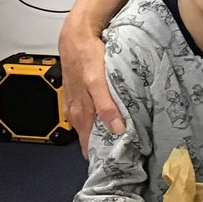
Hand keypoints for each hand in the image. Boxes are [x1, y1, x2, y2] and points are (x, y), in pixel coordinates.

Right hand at [59, 11, 124, 156]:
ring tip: (121, 142)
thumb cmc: (87, 58)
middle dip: (105, 147)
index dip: (102, 156)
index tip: (119, 166)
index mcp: (81, 114)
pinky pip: (90, 112)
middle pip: (90, 137)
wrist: (77, 36)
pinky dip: (101, 119)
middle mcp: (77, 112)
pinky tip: (111, 119)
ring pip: (90, 125)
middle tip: (125, 156)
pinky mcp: (80, 93)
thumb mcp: (98, 83)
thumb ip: (107, 107)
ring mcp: (77, 103)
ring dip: (103, 133)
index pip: (89, 145)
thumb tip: (118, 131)